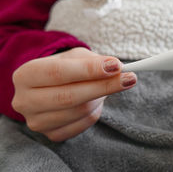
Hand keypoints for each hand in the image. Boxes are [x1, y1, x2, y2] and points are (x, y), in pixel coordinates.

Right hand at [12, 47, 136, 141]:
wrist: (51, 85)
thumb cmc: (65, 67)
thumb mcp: (76, 56)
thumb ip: (94, 61)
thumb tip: (117, 67)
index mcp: (26, 75)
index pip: (58, 73)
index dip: (89, 70)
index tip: (116, 66)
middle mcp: (25, 101)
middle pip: (69, 96)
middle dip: (104, 86)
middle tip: (130, 77)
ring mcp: (37, 121)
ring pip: (80, 111)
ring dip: (101, 97)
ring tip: (107, 85)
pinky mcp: (51, 134)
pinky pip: (84, 123)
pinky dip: (96, 110)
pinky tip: (96, 99)